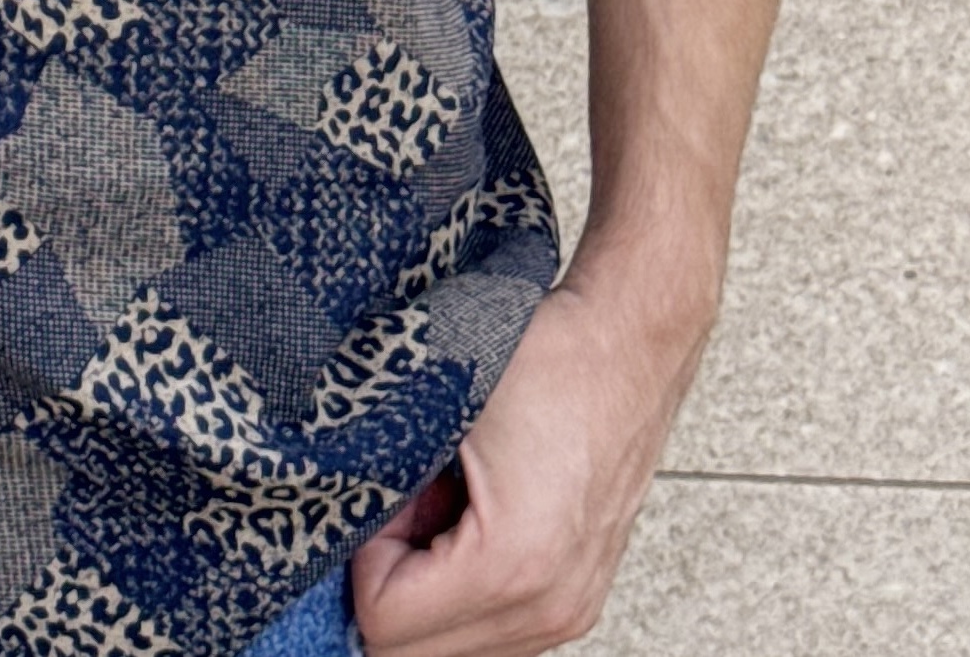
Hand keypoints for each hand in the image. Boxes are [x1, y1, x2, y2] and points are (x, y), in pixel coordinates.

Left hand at [349, 270, 702, 654]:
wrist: (631, 344)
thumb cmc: (550, 359)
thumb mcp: (440, 407)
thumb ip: (382, 476)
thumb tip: (339, 523)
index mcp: (513, 562)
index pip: (385, 624)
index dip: (362, 558)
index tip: (381, 498)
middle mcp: (550, 606)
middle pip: (412, 654)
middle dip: (389, 583)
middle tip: (402, 506)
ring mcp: (569, 611)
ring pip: (450, 650)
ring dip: (424, 591)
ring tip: (439, 508)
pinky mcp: (575, 600)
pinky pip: (490, 632)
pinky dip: (459, 590)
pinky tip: (467, 524)